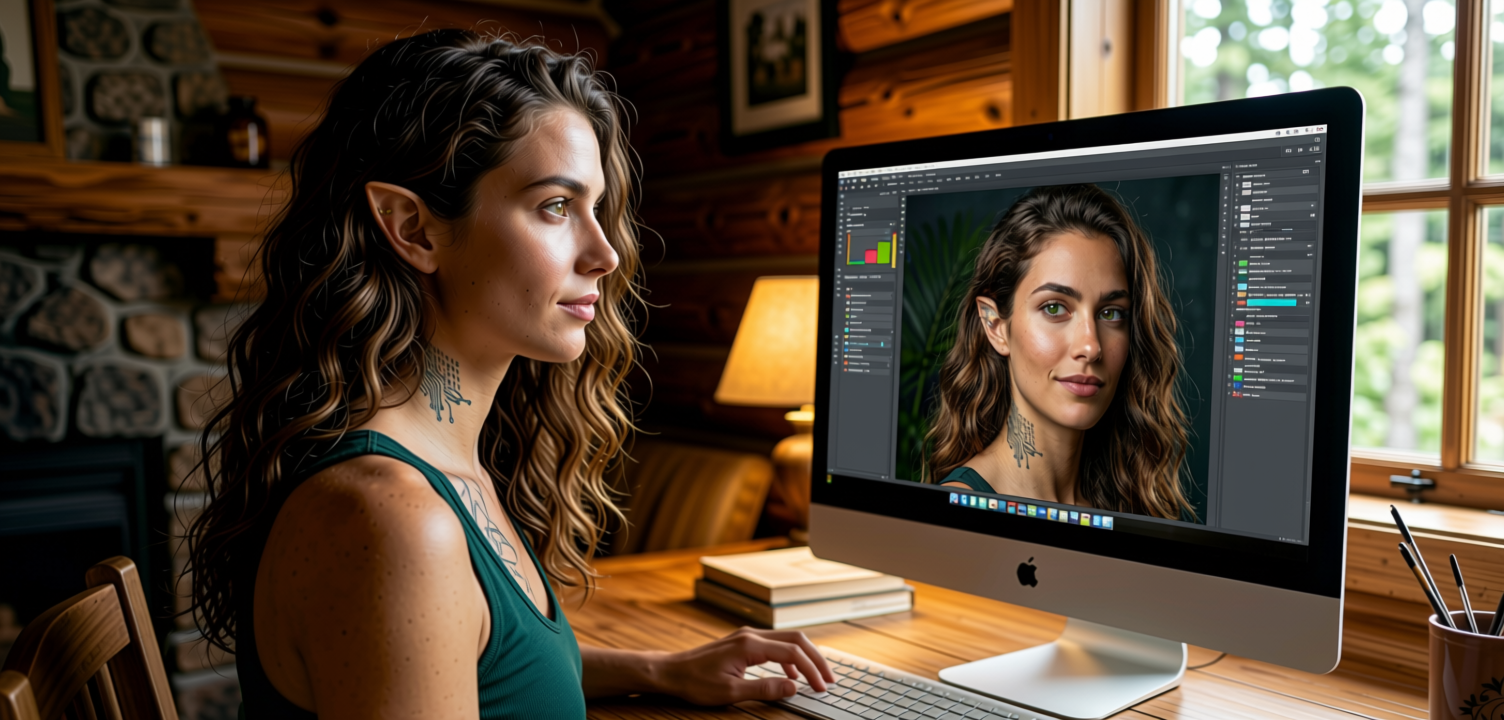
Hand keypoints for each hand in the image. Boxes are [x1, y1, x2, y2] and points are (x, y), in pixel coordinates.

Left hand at [655, 627, 835, 705]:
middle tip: (829, 678)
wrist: (671, 671)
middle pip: (795, 640)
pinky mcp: (743, 642)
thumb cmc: (696, 682)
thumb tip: (793, 688)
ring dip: (804, 657)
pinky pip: (774, 645)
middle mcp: (750, 635)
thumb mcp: (730, 692)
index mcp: (749, 645)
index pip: (792, 654)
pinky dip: (789, 658)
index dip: (811, 670)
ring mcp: (747, 636)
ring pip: (787, 640)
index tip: (821, 687)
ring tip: (816, 677)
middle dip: (816, 658)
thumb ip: (764, 689)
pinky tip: (789, 675)